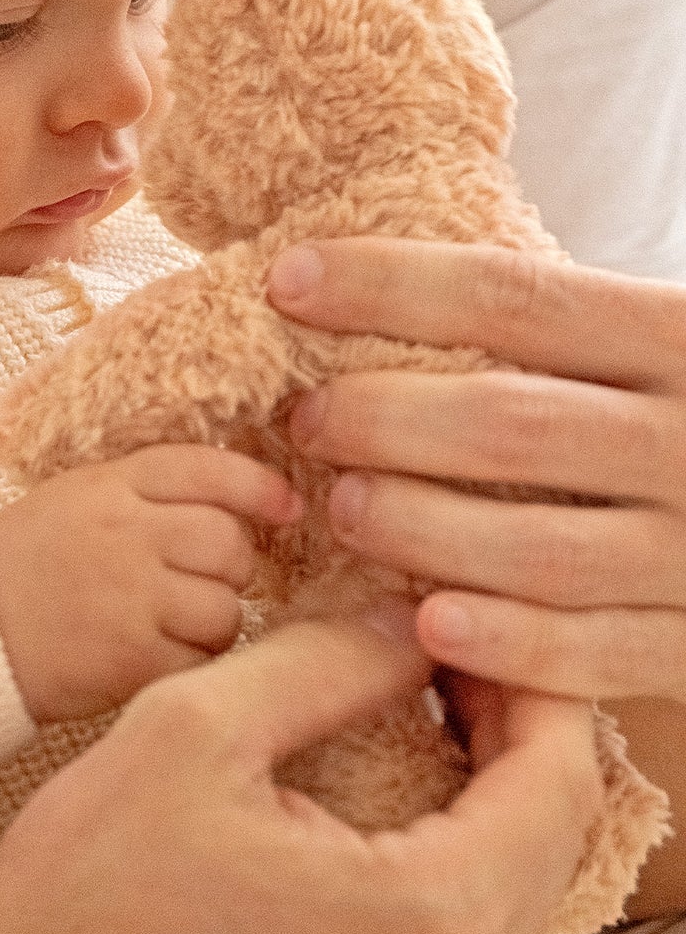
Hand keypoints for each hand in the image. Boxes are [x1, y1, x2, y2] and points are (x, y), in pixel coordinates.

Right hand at [0, 445, 300, 720]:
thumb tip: (247, 501)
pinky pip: (200, 659)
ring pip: (225, 607)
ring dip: (213, 622)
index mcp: (110, 485)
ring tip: (172, 626)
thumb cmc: (27, 564)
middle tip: (200, 583)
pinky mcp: (130, 658)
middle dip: (231, 567)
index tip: (285, 509)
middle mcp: (124, 533)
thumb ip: (149, 493)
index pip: (209, 470)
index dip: (259, 488)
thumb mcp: (78, 498)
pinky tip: (155, 657)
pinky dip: (190, 663)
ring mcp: (129, 596)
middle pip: (228, 542)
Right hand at [0, 614, 599, 933]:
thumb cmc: (82, 884)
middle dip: (508, 740)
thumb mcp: (196, 725)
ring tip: (410, 731)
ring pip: (505, 911)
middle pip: (543, 846)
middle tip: (441, 663)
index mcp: (423, 924)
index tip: (469, 624)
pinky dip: (439, 882)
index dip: (527, 682)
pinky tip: (370, 827)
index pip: (555, 780)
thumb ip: (327, 662)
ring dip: (477, 811)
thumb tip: (409, 623)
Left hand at [267, 238, 685, 700]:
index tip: (288, 282)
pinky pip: (597, 654)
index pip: (515, 296)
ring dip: (422, 530)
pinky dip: (508, 644)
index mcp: (683, 337)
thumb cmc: (679, 417)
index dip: (390, 286)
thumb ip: (547, 325)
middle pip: (512, 423)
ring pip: (540, 548)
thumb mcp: (647, 348)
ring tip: (343, 508)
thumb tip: (351, 279)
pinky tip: (427, 623)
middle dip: (386, 418)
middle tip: (307, 418)